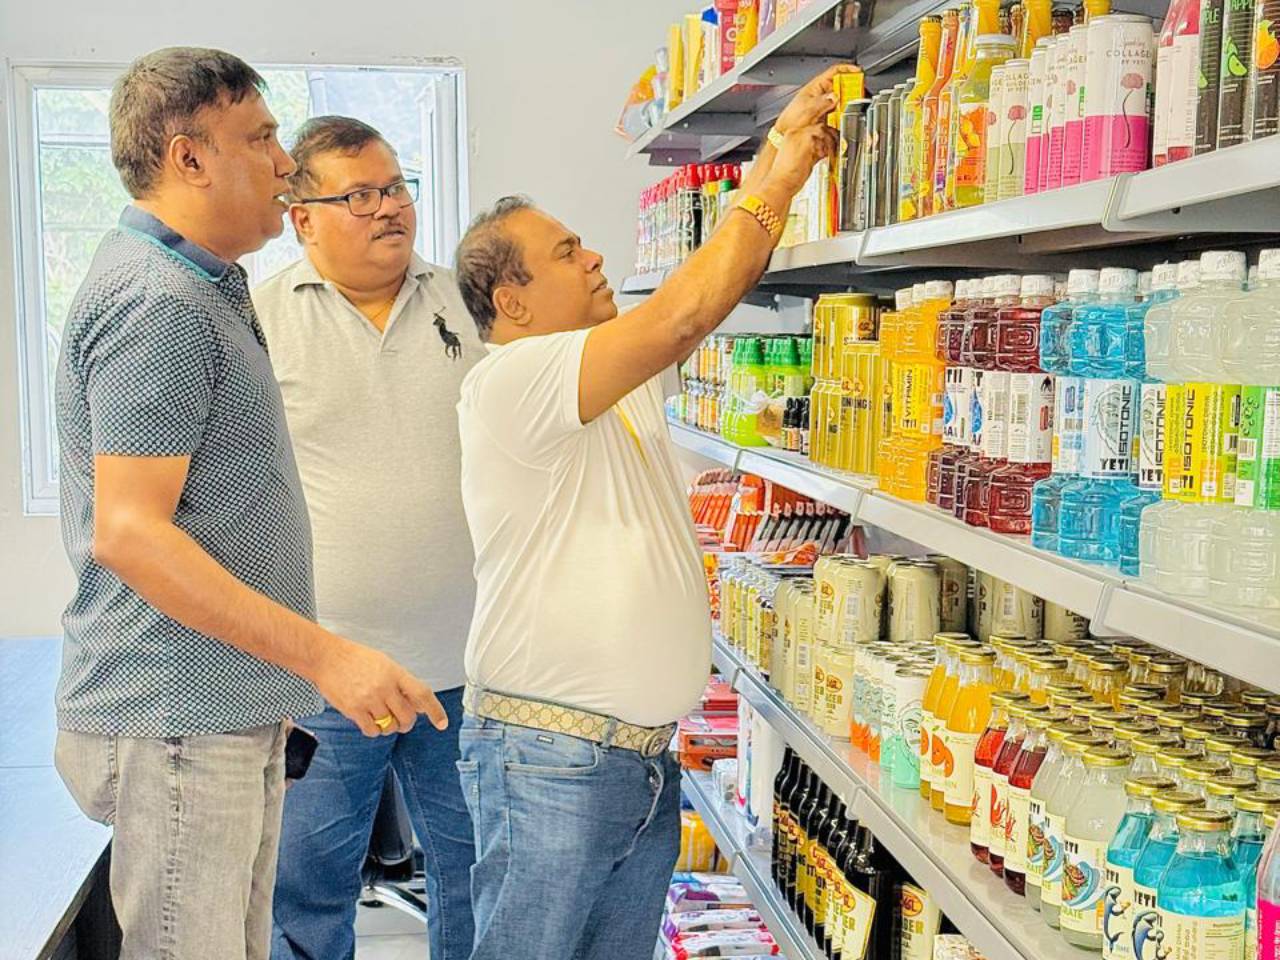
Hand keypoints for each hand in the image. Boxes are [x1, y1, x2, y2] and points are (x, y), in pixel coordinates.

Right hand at [309, 634, 447, 736]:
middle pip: (407, 717)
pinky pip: (372, 730)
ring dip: (389, 726)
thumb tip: (418, 704)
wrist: (326, 658)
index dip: (435, 711)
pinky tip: (370, 720)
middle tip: (402, 720)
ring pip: (390, 726)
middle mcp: (384, 687)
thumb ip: (401, 683)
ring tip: (381, 716)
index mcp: (395, 673)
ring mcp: (369, 700)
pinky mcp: (354, 710)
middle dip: (407, 722)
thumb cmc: (355, 658)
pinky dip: (374, 730)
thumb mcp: (384, 663)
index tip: (442, 723)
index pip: (422, 694)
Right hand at [765, 123, 839, 195]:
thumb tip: (825, 150)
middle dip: (831, 136)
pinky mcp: (804, 140)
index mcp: (792, 137)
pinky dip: (826, 145)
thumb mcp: (804, 161)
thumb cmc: (789, 178)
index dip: (826, 135)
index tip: (833, 144)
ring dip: (830, 140)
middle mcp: (794, 133)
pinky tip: (824, 155)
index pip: (813, 129)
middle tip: (836, 146)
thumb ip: (814, 152)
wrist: (780, 184)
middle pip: (819, 125)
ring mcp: (798, 135)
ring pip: (822, 128)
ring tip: (831, 152)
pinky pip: (822, 135)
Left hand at [774, 63, 860, 134]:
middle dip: (851, 90)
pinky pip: (840, 114)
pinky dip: (844, 116)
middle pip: (843, 87)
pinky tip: (844, 120)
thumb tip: (835, 97)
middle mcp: (823, 94)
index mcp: (817, 86)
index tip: (858, 71)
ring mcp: (826, 105)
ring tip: (850, 109)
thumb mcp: (807, 108)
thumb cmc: (791, 120)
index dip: (847, 69)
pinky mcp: (827, 117)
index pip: (835, 72)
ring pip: (843, 101)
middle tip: (857, 96)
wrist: (784, 135)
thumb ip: (822, 102)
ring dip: (848, 105)